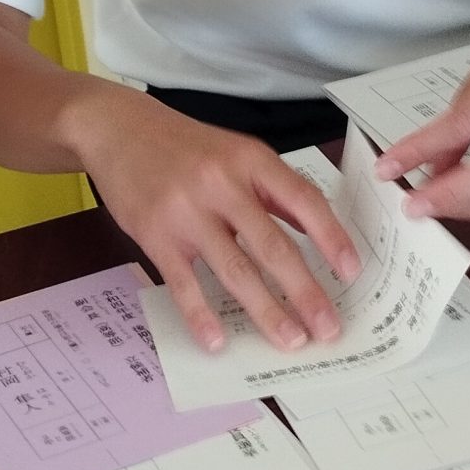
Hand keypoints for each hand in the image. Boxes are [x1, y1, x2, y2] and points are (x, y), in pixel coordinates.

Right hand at [74, 94, 361, 355]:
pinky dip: (201, 314)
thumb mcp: (237, 154)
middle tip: (327, 327)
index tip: (351, 271)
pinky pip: (184, 282)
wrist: (118, 129)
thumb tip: (320, 232)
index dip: (331, 237)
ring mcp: (186, 211)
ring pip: (234, 269)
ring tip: (290, 339)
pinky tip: (218, 340)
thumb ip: (275, 191)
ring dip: (265, 309)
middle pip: (272, 245)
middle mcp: (221, 184)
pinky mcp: (155, 234)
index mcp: (251, 161)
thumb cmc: (185, 146)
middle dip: (304, 291)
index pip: (302, 201)